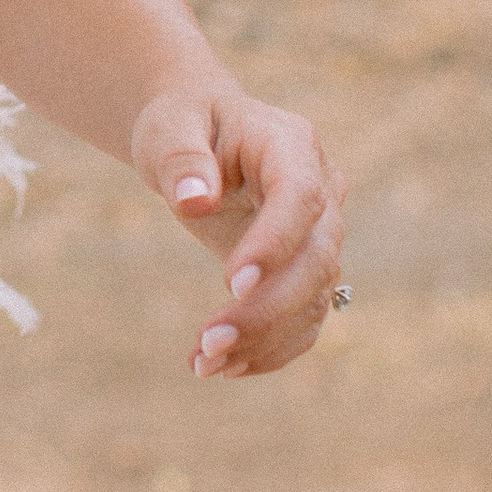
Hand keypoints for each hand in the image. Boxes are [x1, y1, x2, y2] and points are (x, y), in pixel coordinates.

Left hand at [130, 86, 347, 380]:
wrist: (201, 136)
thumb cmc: (184, 124)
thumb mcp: (170, 126)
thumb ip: (180, 158)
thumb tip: (193, 200)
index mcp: (291, 145)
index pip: (299, 198)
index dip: (274, 244)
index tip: (230, 284)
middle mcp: (322, 191)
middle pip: (315, 259)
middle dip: (267, 309)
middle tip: (210, 342)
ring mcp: (320, 234)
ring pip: (314, 299)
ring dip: (264, 340)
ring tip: (204, 364)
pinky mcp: (306, 270)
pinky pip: (303, 319)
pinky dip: (268, 350)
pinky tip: (221, 368)